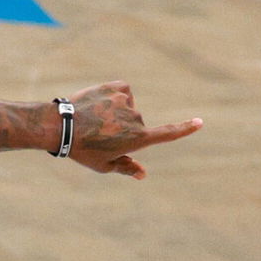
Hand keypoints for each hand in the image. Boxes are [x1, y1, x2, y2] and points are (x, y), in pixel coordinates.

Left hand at [67, 81, 202, 178]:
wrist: (60, 126)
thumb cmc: (81, 150)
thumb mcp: (103, 165)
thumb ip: (126, 167)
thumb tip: (142, 174)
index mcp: (138, 139)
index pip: (168, 133)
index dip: (185, 128)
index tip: (200, 122)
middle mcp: (137, 119)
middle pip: (136, 124)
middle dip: (121, 128)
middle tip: (97, 134)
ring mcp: (128, 101)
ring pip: (127, 107)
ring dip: (114, 112)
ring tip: (92, 119)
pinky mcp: (117, 87)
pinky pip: (122, 92)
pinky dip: (112, 96)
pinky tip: (97, 104)